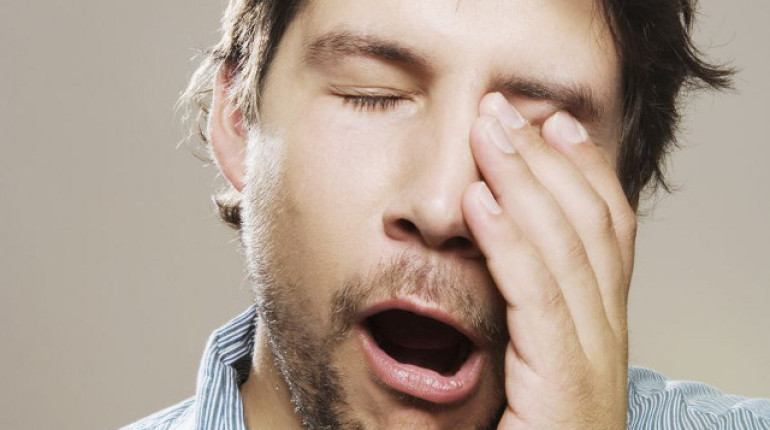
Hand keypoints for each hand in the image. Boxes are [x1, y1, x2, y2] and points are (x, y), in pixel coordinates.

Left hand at [461, 93, 636, 429]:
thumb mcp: (515, 371)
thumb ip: (512, 319)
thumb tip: (479, 254)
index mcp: (595, 337)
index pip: (604, 240)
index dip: (581, 176)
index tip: (550, 128)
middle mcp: (605, 347)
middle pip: (593, 233)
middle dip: (549, 163)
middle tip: (509, 110)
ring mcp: (592, 371)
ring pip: (571, 256)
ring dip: (526, 184)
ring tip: (490, 133)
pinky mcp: (565, 395)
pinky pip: (539, 303)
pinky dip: (510, 246)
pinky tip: (481, 201)